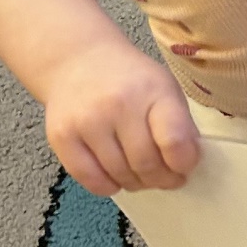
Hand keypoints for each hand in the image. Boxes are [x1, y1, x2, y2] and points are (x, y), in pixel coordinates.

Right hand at [43, 40, 200, 195]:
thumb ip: (180, 125)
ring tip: (141, 174)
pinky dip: (108, 185)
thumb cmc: (130, 80)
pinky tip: (115, 176)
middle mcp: (118, 105)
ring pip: (120, 175)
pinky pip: (90, 179)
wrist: (77, 60)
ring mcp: (86, 121)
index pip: (174, 141)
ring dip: (136, 183)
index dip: (184, 163)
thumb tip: (186, 164)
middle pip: (146, 164)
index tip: (184, 166)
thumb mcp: (165, 88)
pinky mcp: (61, 136)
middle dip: (162, 179)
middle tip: (166, 178)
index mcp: (153, 91)